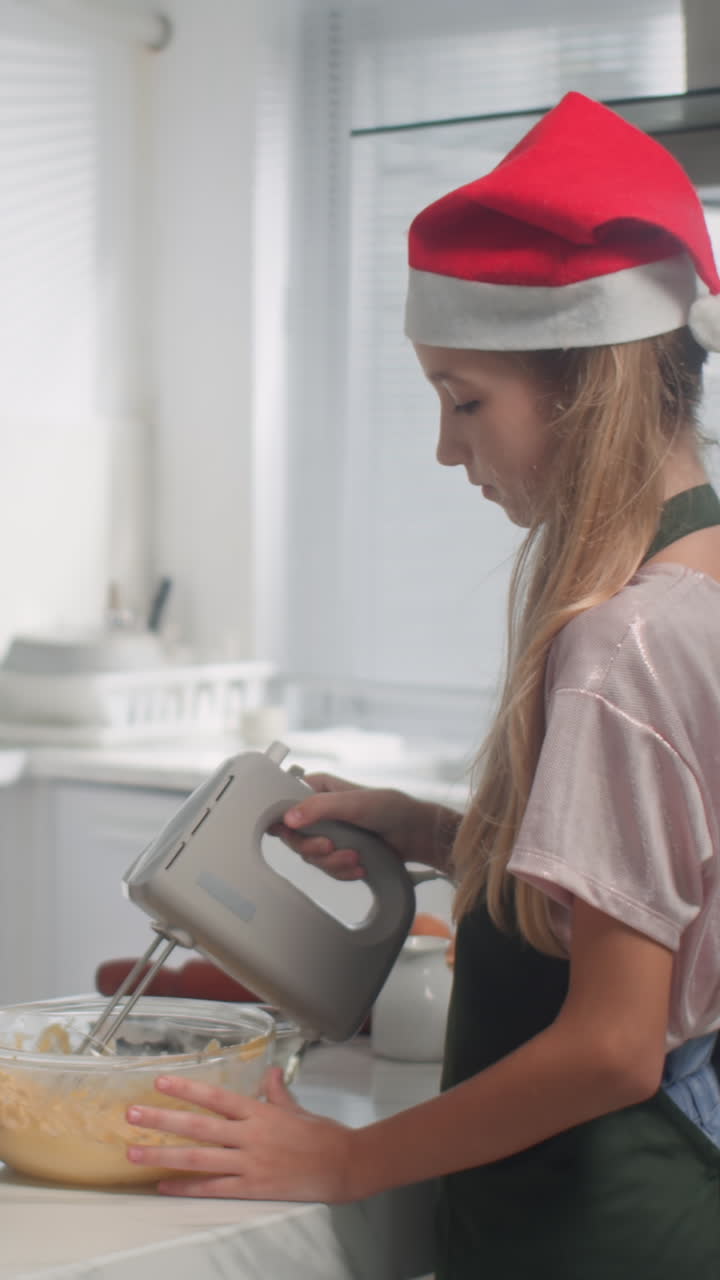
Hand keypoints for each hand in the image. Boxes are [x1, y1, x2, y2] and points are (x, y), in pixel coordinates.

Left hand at [126, 1068, 356, 1200]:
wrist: (344, 1165)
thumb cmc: (323, 1135)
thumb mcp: (297, 1109)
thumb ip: (277, 1092)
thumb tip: (270, 1073)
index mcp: (259, 1112)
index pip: (215, 1097)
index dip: (187, 1088)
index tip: (160, 1082)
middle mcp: (249, 1135)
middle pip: (198, 1126)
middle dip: (162, 1120)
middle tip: (132, 1115)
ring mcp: (249, 1163)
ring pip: (198, 1158)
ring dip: (163, 1155)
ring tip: (134, 1153)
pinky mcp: (252, 1188)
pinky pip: (213, 1188)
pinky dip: (187, 1187)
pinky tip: (164, 1186)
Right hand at [270, 773, 457, 879]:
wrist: (416, 834)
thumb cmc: (391, 808)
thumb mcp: (354, 803)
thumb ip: (320, 807)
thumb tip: (289, 818)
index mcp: (317, 789)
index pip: (284, 803)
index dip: (283, 821)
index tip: (291, 833)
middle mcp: (318, 811)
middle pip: (294, 837)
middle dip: (314, 848)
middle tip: (331, 847)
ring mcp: (328, 833)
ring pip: (311, 857)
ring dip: (333, 862)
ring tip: (356, 858)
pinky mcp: (338, 853)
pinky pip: (327, 869)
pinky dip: (343, 872)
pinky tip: (360, 866)